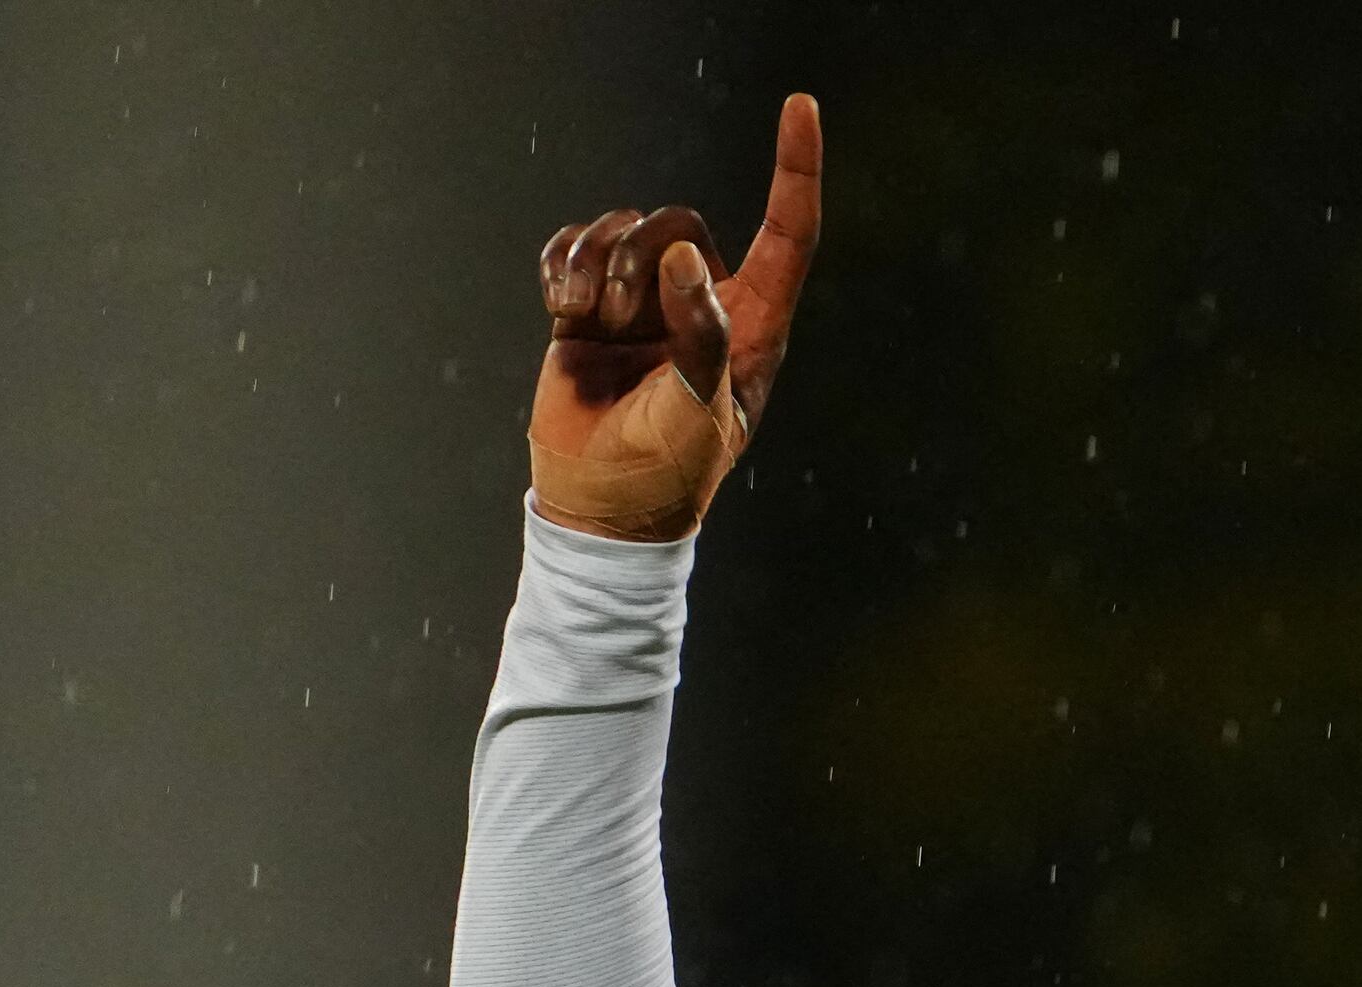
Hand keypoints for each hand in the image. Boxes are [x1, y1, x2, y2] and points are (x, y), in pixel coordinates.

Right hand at [529, 91, 824, 540]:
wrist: (599, 505)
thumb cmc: (668, 472)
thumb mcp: (699, 412)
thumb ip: (702, 336)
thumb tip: (684, 256)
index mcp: (754, 326)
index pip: (787, 235)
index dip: (795, 171)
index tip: (801, 107)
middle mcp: (704, 303)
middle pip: (678, 222)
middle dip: (638, 254)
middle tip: (615, 316)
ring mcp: (644, 301)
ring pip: (622, 226)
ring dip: (595, 264)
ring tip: (585, 321)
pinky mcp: (588, 305)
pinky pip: (574, 243)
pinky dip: (561, 264)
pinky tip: (560, 308)